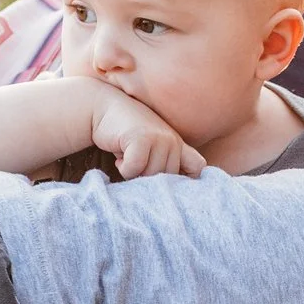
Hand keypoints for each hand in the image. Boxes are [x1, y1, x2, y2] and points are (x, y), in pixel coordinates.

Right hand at [90, 88, 204, 178]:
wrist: (105, 108)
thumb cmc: (127, 135)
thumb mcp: (151, 149)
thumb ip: (163, 165)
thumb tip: (169, 196)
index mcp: (179, 144)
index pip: (198, 167)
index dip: (185, 180)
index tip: (165, 182)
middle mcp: (173, 141)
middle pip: (168, 180)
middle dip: (148, 179)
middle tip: (135, 165)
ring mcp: (160, 138)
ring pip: (151, 176)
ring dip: (134, 173)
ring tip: (128, 157)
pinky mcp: (142, 138)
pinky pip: (135, 168)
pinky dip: (124, 168)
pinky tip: (120, 154)